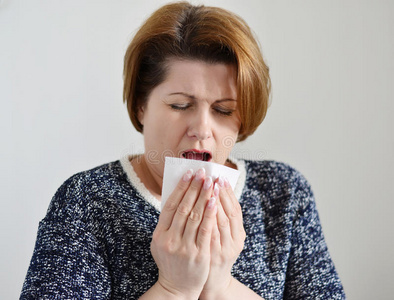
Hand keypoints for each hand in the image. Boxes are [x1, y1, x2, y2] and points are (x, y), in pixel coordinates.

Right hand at [149, 168, 217, 298]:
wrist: (177, 287)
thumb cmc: (170, 260)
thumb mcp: (161, 242)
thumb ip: (168, 223)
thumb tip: (179, 195)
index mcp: (159, 234)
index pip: (170, 206)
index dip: (180, 188)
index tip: (188, 174)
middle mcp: (170, 240)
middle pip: (183, 208)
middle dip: (194, 188)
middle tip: (202, 173)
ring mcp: (184, 248)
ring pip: (195, 217)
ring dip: (203, 197)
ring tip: (210, 182)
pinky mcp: (199, 255)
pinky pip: (205, 230)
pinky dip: (210, 214)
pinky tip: (214, 201)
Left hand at [200, 177, 245, 298]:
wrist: (210, 281)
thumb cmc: (213, 253)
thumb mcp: (222, 237)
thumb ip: (218, 218)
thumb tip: (210, 193)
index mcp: (239, 235)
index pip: (236, 210)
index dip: (229, 193)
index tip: (220, 178)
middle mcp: (235, 242)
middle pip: (229, 213)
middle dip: (219, 194)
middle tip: (212, 177)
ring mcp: (224, 250)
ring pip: (220, 222)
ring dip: (212, 202)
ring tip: (205, 186)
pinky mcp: (211, 255)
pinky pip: (208, 234)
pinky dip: (205, 219)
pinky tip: (199, 207)